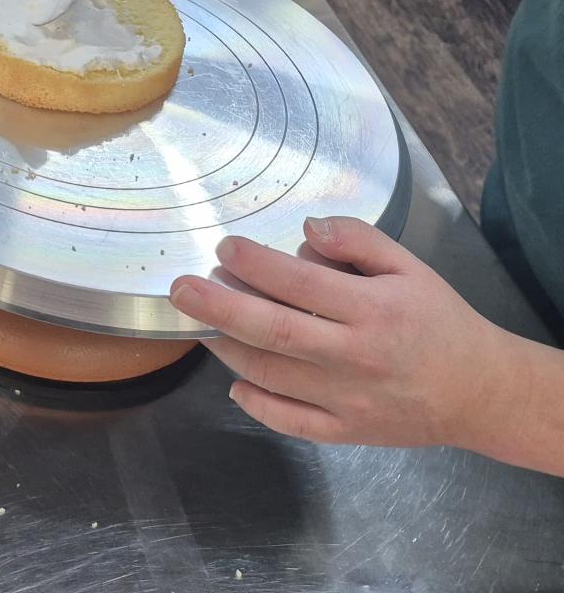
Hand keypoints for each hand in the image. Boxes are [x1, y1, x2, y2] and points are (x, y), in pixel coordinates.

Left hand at [170, 219, 523, 451]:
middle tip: (181, 287)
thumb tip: (307, 229)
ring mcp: (349, 400)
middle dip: (219, 307)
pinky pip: (288, 420)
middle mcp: (357, 358)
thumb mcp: (409, 267)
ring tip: (203, 319)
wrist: (480, 392)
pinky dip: (254, 401)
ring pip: (270, 375)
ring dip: (227, 346)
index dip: (255, 264)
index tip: (224, 247)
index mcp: (374, 311)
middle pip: (274, 333)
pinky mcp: (347, 432)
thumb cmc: (438, 321)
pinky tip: (234, 377)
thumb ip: (358, 240)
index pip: (300, 285)